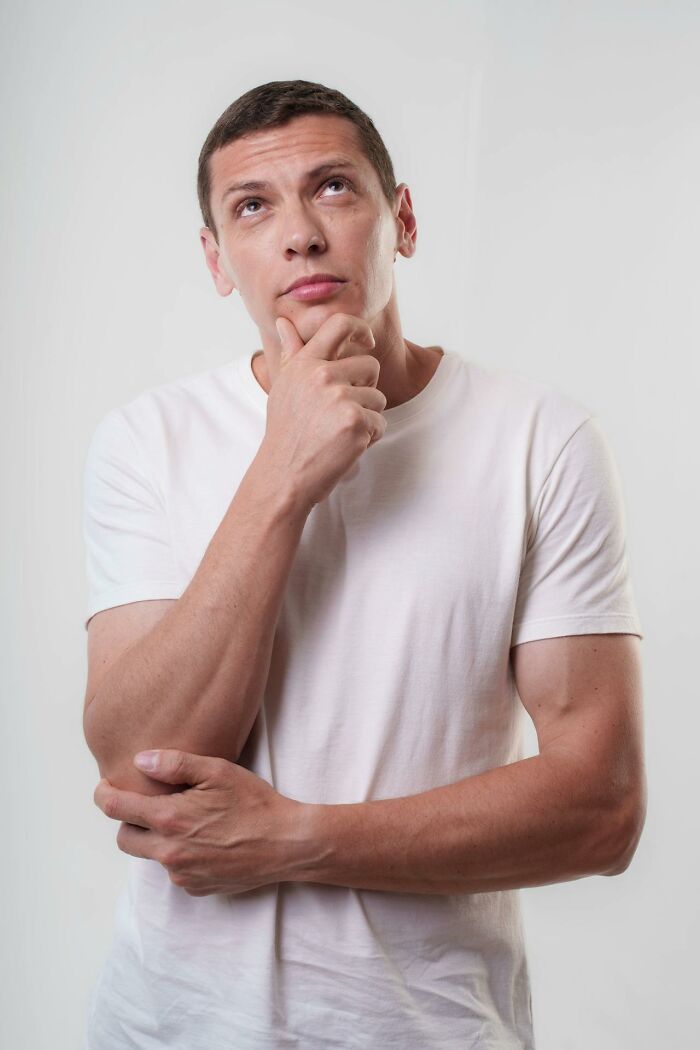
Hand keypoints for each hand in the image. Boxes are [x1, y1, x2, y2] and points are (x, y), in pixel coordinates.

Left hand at [93, 749, 312, 896]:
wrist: (287, 844)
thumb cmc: (254, 803)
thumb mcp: (217, 771)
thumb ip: (175, 764)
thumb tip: (141, 761)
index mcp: (170, 820)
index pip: (117, 810)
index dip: (104, 796)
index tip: (105, 788)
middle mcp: (170, 853)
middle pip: (124, 839)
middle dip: (129, 821)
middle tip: (149, 804)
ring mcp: (182, 875)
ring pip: (152, 855)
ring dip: (158, 838)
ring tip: (189, 820)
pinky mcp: (197, 888)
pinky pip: (175, 870)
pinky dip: (180, 854)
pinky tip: (205, 840)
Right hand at [260, 312, 387, 509]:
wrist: (284, 474)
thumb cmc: (285, 431)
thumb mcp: (284, 387)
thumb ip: (291, 353)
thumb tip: (283, 322)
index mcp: (305, 364)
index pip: (339, 325)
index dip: (360, 329)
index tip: (367, 342)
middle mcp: (322, 376)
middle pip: (370, 366)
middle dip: (366, 388)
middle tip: (342, 412)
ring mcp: (340, 399)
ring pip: (378, 398)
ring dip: (367, 417)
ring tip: (339, 432)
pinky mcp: (356, 422)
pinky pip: (380, 423)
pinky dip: (369, 437)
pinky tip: (346, 445)